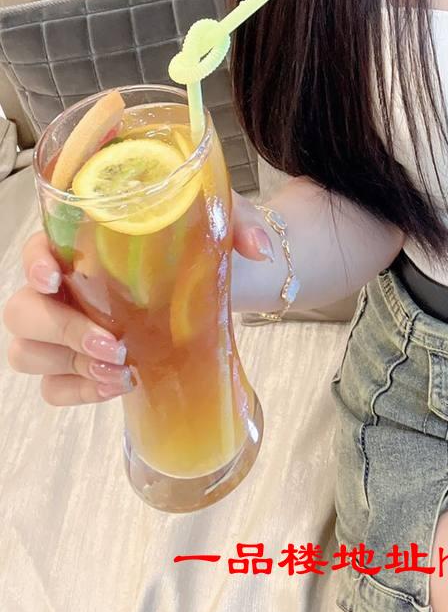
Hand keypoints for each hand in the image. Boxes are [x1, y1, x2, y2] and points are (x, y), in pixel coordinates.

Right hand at [2, 190, 272, 406]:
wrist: (217, 277)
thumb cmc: (203, 240)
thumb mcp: (222, 220)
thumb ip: (240, 226)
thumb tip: (259, 249)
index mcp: (84, 240)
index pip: (36, 246)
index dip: (33, 262)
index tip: (54, 277)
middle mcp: (64, 283)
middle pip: (24, 310)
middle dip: (63, 331)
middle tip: (113, 344)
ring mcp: (64, 326)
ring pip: (30, 352)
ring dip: (70, 367)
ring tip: (122, 371)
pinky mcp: (76, 362)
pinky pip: (52, 387)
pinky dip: (79, 391)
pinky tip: (119, 386)